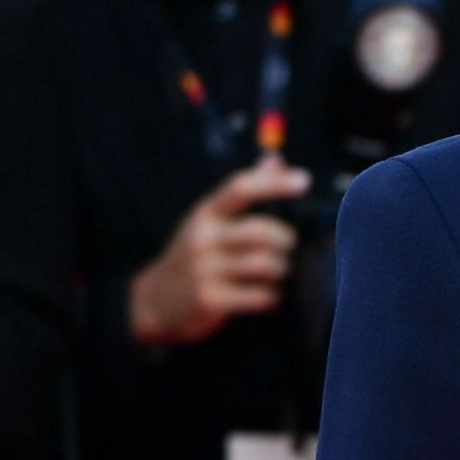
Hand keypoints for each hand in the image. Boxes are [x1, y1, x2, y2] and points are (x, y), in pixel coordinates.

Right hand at [128, 155, 310, 346]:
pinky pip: (257, 296)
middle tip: (289, 247)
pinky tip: (270, 294)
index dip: (274, 183)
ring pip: (262, 264)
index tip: (304, 181)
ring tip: (280, 271)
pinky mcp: (209, 300)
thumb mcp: (210, 218)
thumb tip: (276, 159)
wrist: (154, 301)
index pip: (240, 188)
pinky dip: (272, 296)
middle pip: (259, 231)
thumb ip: (243, 191)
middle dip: (285, 239)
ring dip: (282, 268)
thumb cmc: (195, 253)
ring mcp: (204, 271)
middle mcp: (203, 239)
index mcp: (207, 213)